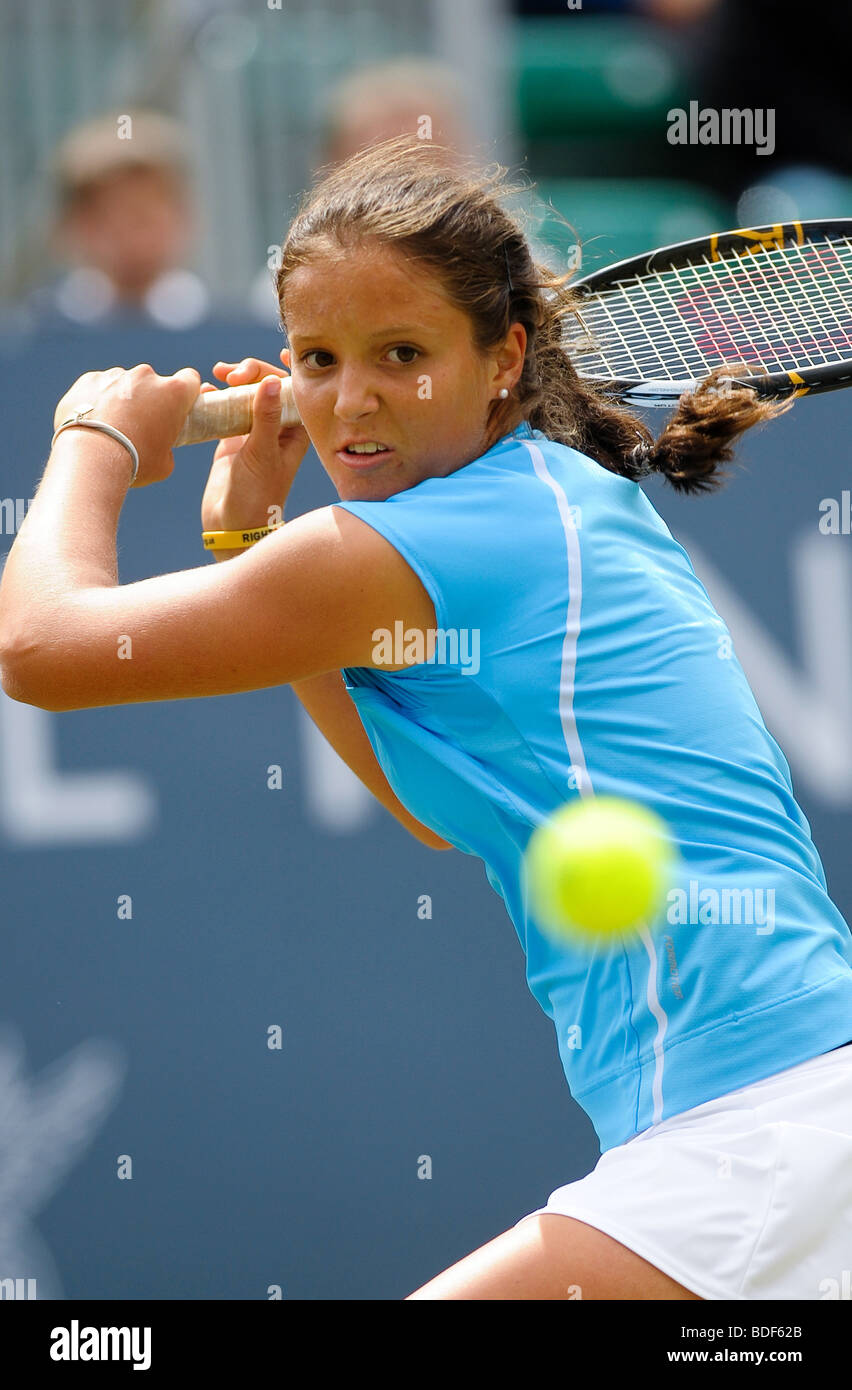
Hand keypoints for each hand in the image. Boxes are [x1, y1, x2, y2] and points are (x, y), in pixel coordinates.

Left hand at [53, 364, 201, 487]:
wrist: (91, 458)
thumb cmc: (134, 462)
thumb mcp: (165, 463)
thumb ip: (167, 445)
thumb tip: (160, 445)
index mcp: (174, 392)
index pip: (190, 379)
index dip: (185, 393)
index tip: (176, 408)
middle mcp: (146, 376)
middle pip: (153, 383)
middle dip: (149, 399)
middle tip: (139, 427)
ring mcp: (116, 375)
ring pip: (124, 384)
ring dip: (122, 400)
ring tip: (111, 428)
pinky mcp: (89, 380)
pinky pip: (98, 387)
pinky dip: (97, 401)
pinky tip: (93, 423)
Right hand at [201, 349, 310, 531]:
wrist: (232, 525)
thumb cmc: (257, 495)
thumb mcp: (262, 454)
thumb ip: (265, 417)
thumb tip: (271, 381)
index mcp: (294, 431)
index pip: (292, 391)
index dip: (285, 370)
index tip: (278, 354)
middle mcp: (274, 429)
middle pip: (266, 387)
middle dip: (252, 373)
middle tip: (234, 374)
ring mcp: (251, 432)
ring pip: (244, 395)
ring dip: (233, 381)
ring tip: (218, 375)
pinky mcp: (230, 439)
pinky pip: (224, 410)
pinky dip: (215, 398)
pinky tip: (206, 393)